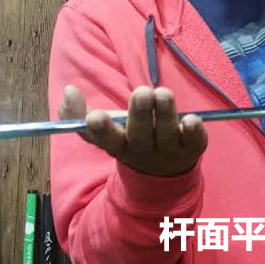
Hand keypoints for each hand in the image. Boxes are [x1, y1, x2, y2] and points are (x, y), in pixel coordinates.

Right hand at [58, 85, 207, 176]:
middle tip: (142, 92)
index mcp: (117, 146)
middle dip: (139, 114)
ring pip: (168, 135)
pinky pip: (196, 143)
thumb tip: (69, 90)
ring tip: (163, 94)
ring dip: (165, 114)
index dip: (101, 130)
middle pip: (140, 136)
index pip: (106, 141)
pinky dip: (195, 132)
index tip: (95, 116)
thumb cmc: (127, 140)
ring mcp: (169, 152)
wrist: (160, 173)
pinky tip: (191, 119)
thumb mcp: (100, 132)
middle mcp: (143, 151)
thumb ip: (76, 115)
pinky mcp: (192, 149)